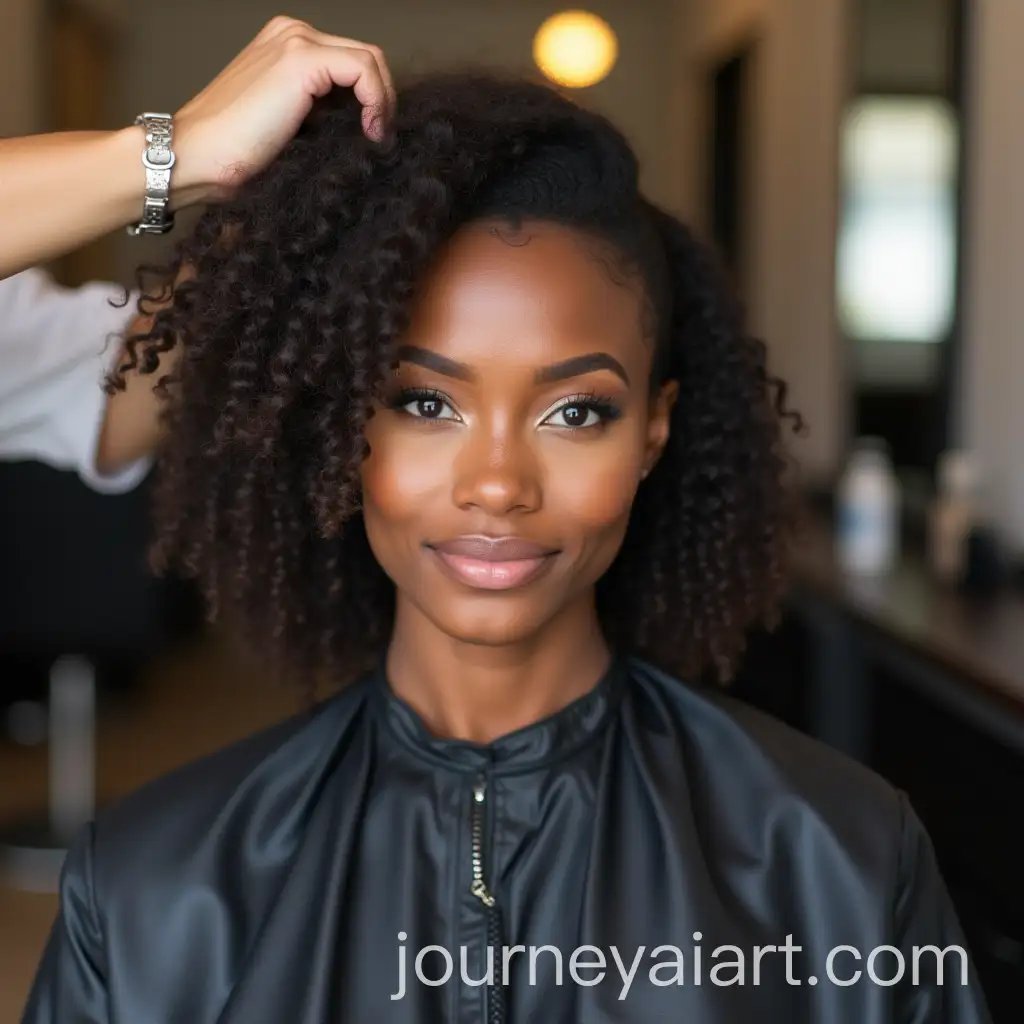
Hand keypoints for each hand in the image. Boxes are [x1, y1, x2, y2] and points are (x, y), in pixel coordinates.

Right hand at [172, 17, 394, 201]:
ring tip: (375, 137)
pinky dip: (377, 100)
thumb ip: (319, 113)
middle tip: (380, 137)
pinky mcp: (301, 59)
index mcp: (285, 45)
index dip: (372, 97)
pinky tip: (370, 129)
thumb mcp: (288, 125)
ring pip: (369, 59)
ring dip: (383, 101)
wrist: (197, 155)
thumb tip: (361, 124)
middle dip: (382, 98)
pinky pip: (363, 69)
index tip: (374, 135)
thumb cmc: (233, 153)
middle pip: (364, 56)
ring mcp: (295, 41)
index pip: (350, 61)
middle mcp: (291, 33)